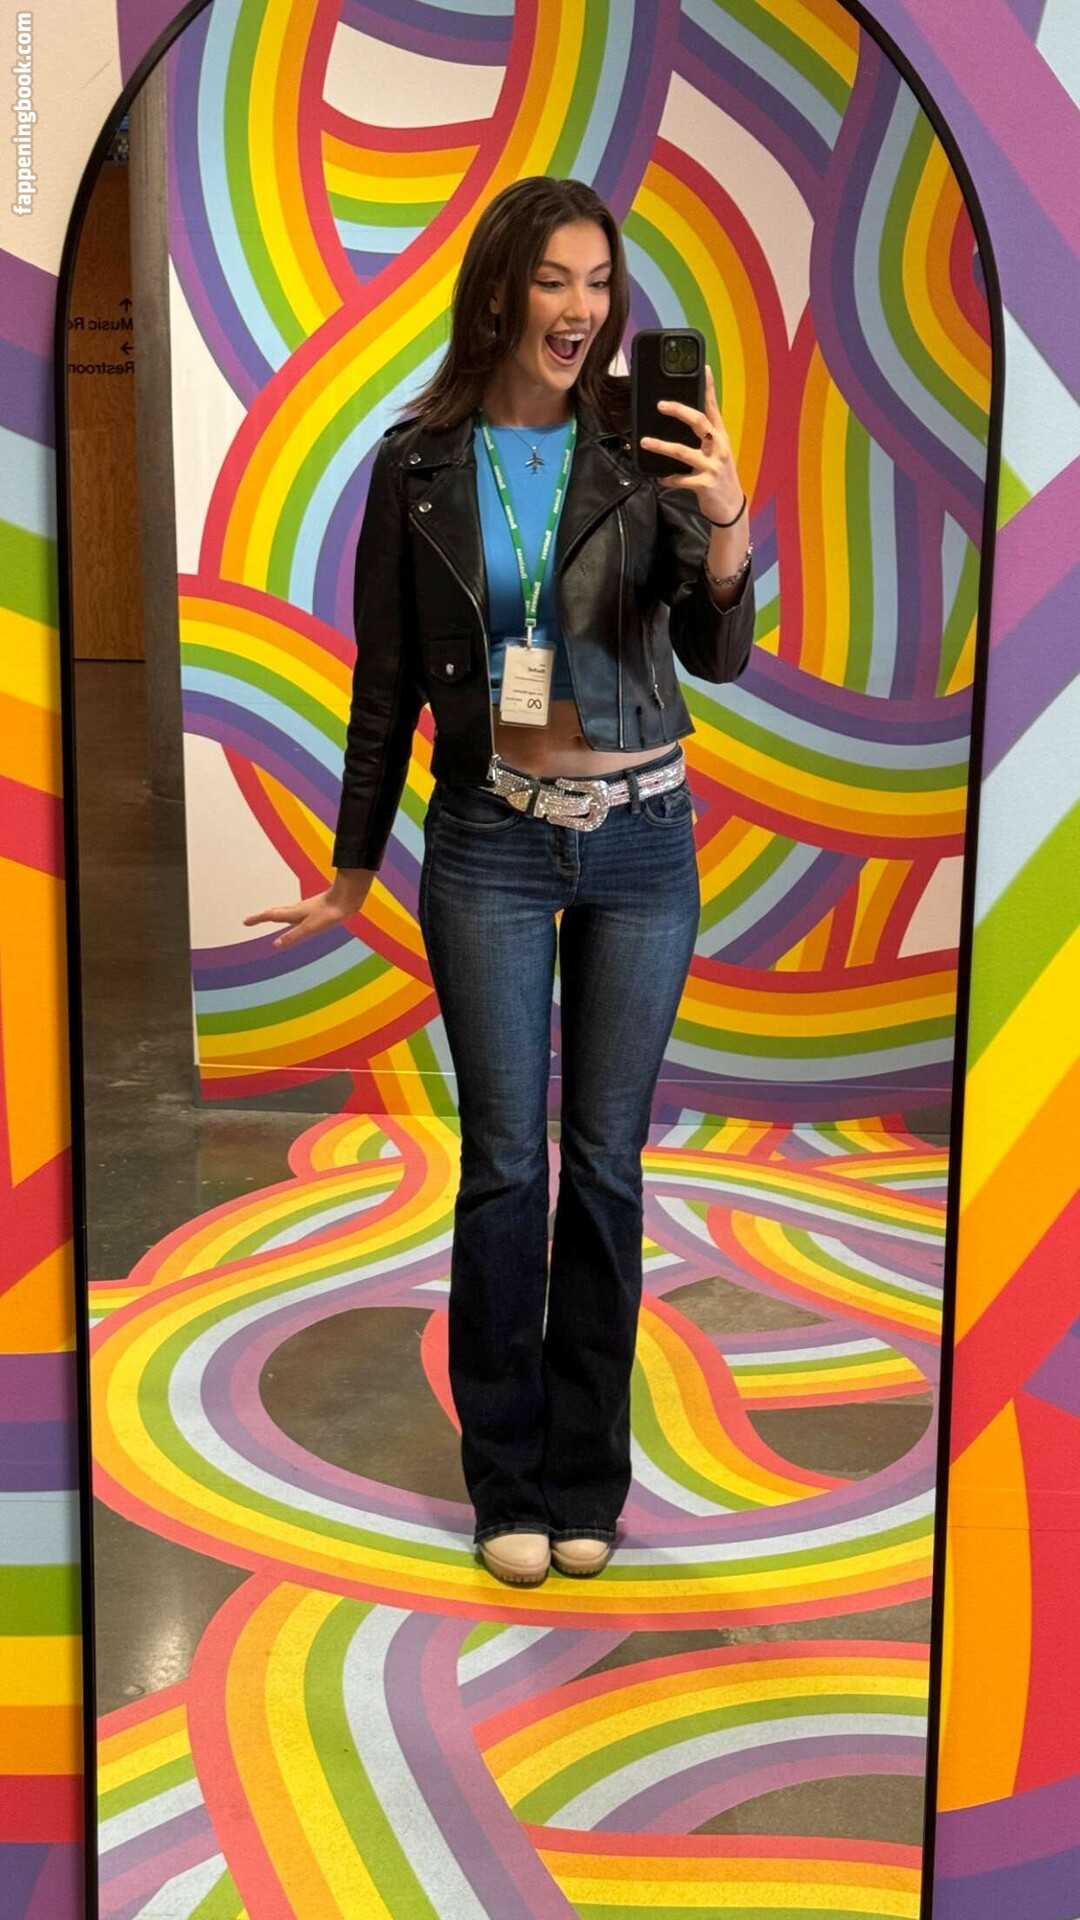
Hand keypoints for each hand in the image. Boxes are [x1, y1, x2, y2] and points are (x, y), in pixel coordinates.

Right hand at [243, 871, 373, 950]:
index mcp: (294, 913)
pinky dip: (289, 915)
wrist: (347, 898)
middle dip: (263, 916)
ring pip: (287, 911)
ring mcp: (307, 908)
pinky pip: (297, 912)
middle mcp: (298, 909)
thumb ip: (294, 936)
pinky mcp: (316, 909)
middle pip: (276, 912)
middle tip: (252, 920)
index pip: (271, 915)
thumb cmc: (329, 912)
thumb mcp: (310, 928)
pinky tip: (298, 917)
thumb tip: (276, 945)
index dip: (257, 919)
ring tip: (271, 917)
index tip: (245, 921)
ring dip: (276, 914)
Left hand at [639, 364, 744, 526]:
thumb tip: (682, 419)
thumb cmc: (719, 475)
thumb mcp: (715, 452)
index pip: (713, 407)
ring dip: (662, 446)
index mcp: (720, 436)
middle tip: (660, 404)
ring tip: (645, 441)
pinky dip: (669, 478)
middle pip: (699, 422)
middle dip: (679, 411)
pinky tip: (660, 478)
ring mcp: (713, 466)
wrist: (731, 506)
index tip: (703, 368)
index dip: (708, 387)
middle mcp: (718, 447)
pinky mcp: (705, 484)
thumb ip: (703, 436)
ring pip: (684, 451)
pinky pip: (682, 479)